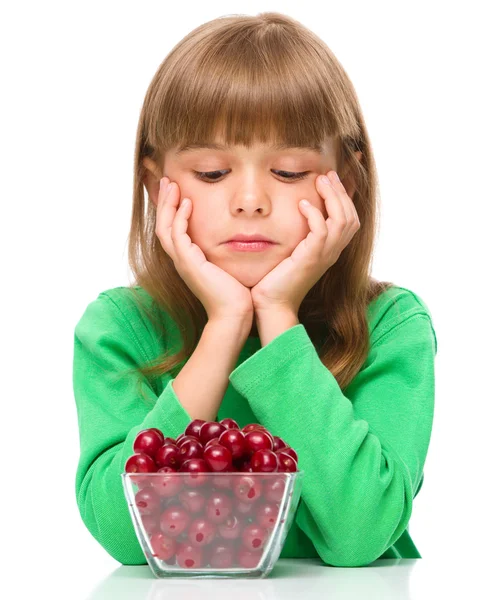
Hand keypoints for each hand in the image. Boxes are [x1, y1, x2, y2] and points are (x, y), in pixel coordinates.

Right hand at [156, 177, 253, 322]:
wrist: (235, 314)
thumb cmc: (237, 294)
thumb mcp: (228, 266)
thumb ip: (225, 252)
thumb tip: (238, 237)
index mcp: (189, 260)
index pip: (173, 229)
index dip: (172, 209)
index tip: (177, 190)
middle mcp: (182, 260)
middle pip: (163, 225)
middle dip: (165, 202)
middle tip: (168, 180)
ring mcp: (183, 262)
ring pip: (165, 227)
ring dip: (168, 204)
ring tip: (172, 184)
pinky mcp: (189, 264)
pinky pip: (178, 235)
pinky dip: (180, 218)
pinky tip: (187, 203)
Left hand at [250, 170, 360, 313]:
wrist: (272, 305)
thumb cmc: (276, 281)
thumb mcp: (292, 253)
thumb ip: (299, 236)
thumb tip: (292, 215)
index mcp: (330, 251)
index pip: (350, 220)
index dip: (345, 198)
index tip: (331, 180)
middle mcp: (332, 253)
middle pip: (351, 216)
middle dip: (341, 192)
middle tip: (327, 175)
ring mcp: (324, 256)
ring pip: (341, 220)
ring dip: (332, 197)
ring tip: (319, 181)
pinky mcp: (310, 259)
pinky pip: (321, 230)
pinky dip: (315, 214)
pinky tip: (303, 204)